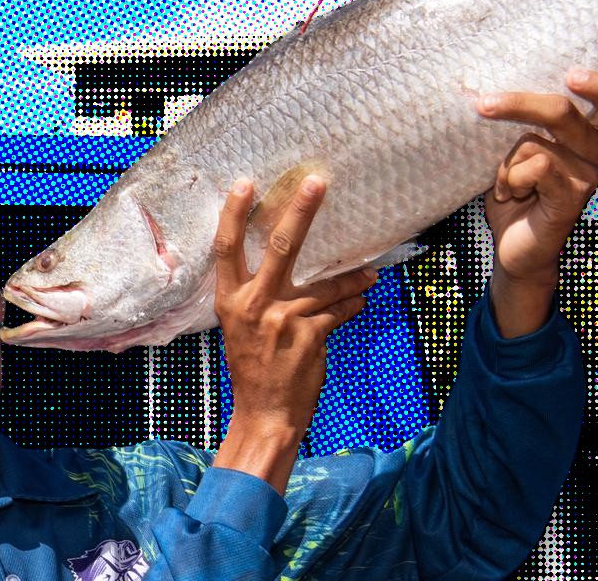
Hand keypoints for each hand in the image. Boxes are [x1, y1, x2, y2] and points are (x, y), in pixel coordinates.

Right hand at [209, 175, 376, 492]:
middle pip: (281, 248)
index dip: (235, 214)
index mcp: (230, 300)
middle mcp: (254, 304)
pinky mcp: (310, 335)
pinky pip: (339, 310)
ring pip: (326, 284)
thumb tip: (284, 267)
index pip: (227, 249)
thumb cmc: (252, 370)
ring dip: (353, 279)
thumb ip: (256, 297)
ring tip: (370, 274)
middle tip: (317, 183)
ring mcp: (283, 319)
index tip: (246, 183)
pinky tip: (362, 301)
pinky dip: (352, 304)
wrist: (265, 414)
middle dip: (301, 212)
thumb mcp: (241, 329)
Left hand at [477, 69, 597, 334]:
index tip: (573, 74)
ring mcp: (589, 176)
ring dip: (507, 163)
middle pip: (563, 110)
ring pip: (535, 142)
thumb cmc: (516, 196)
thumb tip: (487, 93)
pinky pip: (539, 167)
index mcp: (589, 136)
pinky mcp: (574, 198)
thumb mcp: (515, 154)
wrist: (514, 249)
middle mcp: (597, 153)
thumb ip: (520, 126)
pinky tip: (513, 196)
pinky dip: (513, 178)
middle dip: (518, 104)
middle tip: (484, 105)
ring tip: (507, 185)